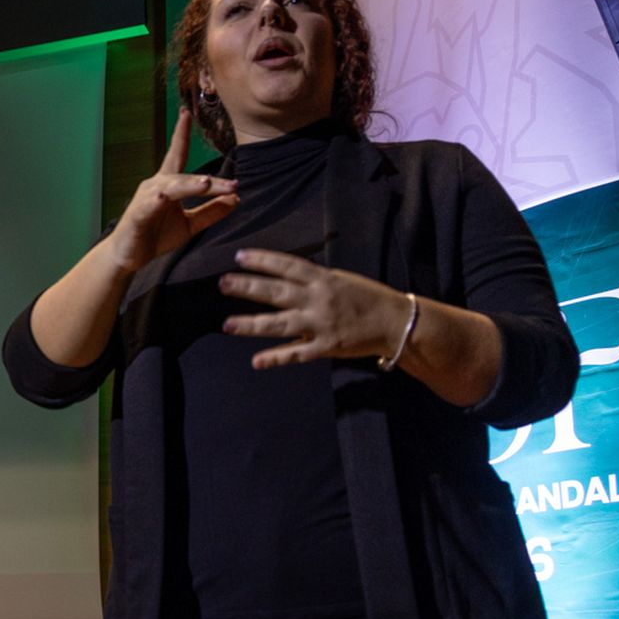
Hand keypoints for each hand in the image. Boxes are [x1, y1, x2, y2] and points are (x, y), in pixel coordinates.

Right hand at [105, 108, 238, 272]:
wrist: (128, 256)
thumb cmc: (155, 236)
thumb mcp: (189, 225)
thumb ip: (211, 212)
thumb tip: (236, 198)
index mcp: (168, 185)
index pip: (177, 156)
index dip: (181, 135)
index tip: (186, 113)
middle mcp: (156, 186)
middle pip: (185, 176)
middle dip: (208, 180)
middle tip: (232, 184)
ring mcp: (146, 199)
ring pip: (171, 188)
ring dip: (189, 185)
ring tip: (207, 184)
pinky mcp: (137, 215)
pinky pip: (149, 206)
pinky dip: (157, 201)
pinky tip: (164, 198)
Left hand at [219, 248, 412, 368]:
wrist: (396, 322)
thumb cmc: (367, 298)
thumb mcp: (341, 279)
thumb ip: (314, 279)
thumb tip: (285, 275)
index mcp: (323, 279)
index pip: (287, 265)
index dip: (262, 260)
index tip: (238, 256)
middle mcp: (319, 299)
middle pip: (277, 292)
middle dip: (248, 287)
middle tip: (222, 283)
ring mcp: (321, 324)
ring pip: (280, 324)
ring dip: (252, 325)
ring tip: (227, 324)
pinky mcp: (327, 346)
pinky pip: (297, 354)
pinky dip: (277, 358)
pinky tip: (257, 361)